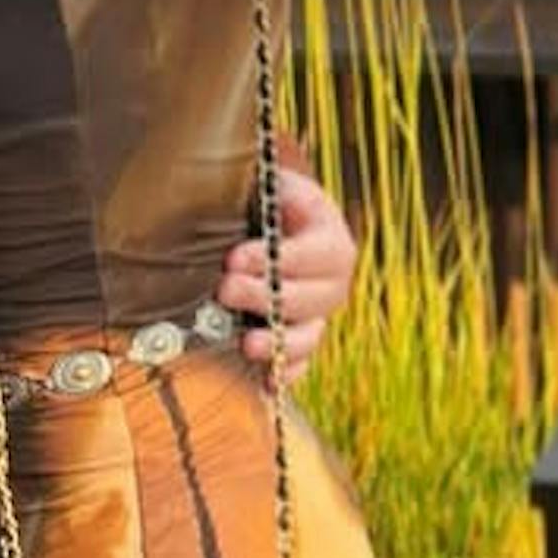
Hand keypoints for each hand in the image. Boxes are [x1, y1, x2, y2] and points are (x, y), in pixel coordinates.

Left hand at [219, 166, 354, 382]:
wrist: (275, 229)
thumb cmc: (269, 203)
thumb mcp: (272, 183)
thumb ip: (264, 182)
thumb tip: (238, 173)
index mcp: (329, 237)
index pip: (311, 252)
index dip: (275, 258)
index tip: (233, 257)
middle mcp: (332, 281)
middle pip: (308, 297)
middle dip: (265, 296)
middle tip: (224, 289)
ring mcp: (319, 316)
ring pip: (309, 336)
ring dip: (279, 342)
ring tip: (246, 343)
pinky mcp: (301, 343)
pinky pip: (300, 366)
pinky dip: (285, 376)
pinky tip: (266, 384)